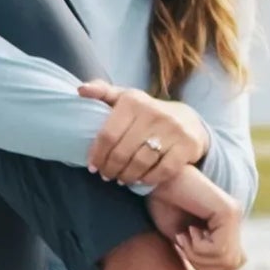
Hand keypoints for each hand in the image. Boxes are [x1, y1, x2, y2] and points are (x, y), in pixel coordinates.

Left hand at [77, 78, 210, 192]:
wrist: (189, 121)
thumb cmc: (148, 113)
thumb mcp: (126, 99)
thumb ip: (103, 93)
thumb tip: (81, 90)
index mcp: (133, 101)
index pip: (107, 135)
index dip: (97, 154)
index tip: (93, 166)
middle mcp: (153, 113)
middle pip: (122, 152)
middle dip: (111, 168)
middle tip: (107, 175)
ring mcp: (172, 130)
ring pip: (140, 163)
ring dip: (127, 176)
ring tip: (121, 179)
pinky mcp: (187, 146)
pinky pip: (163, 170)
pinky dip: (149, 179)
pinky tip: (141, 180)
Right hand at [151, 167, 246, 269]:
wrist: (154, 179)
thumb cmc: (163, 205)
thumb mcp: (184, 239)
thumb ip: (202, 256)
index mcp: (227, 225)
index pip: (234, 265)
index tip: (186, 255)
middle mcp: (235, 219)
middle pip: (231, 267)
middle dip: (202, 266)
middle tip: (183, 245)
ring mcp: (234, 214)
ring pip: (226, 260)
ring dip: (197, 256)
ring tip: (184, 236)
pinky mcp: (228, 212)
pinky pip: (218, 249)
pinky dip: (198, 248)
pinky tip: (188, 230)